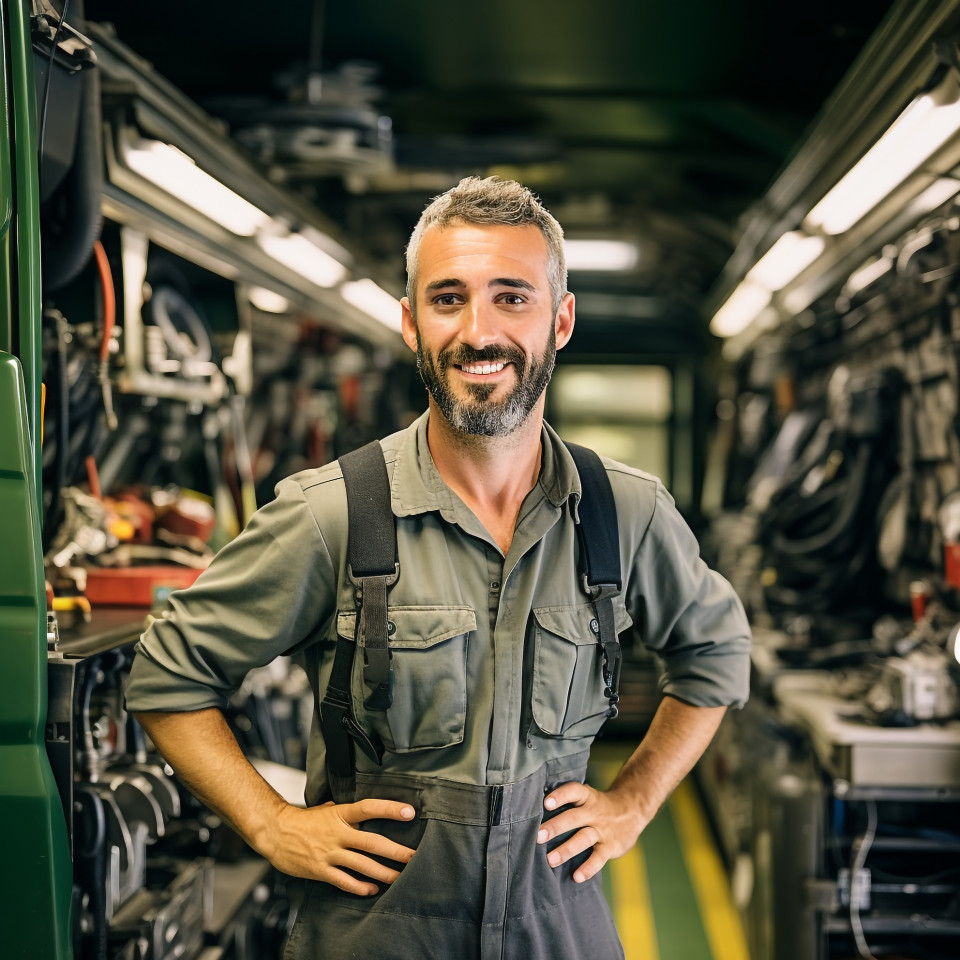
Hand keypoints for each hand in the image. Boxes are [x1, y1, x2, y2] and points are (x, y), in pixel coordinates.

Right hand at [264, 799, 417, 894]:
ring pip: (362, 865)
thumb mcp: (328, 808)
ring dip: (383, 873)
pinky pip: (344, 881)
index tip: (409, 812)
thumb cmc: (304, 820)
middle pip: (372, 842)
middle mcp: (337, 833)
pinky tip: (373, 889)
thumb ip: (348, 812)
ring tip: (400, 877)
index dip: (389, 809)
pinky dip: (360, 887)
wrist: (276, 832)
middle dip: (396, 851)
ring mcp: (329, 853)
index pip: (369, 808)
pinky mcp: (321, 870)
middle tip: (414, 856)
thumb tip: (367, 812)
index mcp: (340, 814)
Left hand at [536, 781, 644, 883]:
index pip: (574, 791)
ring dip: (567, 850)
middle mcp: (595, 812)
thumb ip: (568, 802)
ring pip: (584, 838)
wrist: (632, 811)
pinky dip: (588, 868)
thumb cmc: (598, 806)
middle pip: (574, 818)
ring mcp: (603, 830)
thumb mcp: (587, 797)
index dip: (561, 796)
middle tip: (538, 837)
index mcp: (587, 797)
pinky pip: (599, 858)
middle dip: (556, 827)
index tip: (546, 803)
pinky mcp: (611, 847)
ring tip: (550, 860)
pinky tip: (576, 877)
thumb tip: (534, 810)